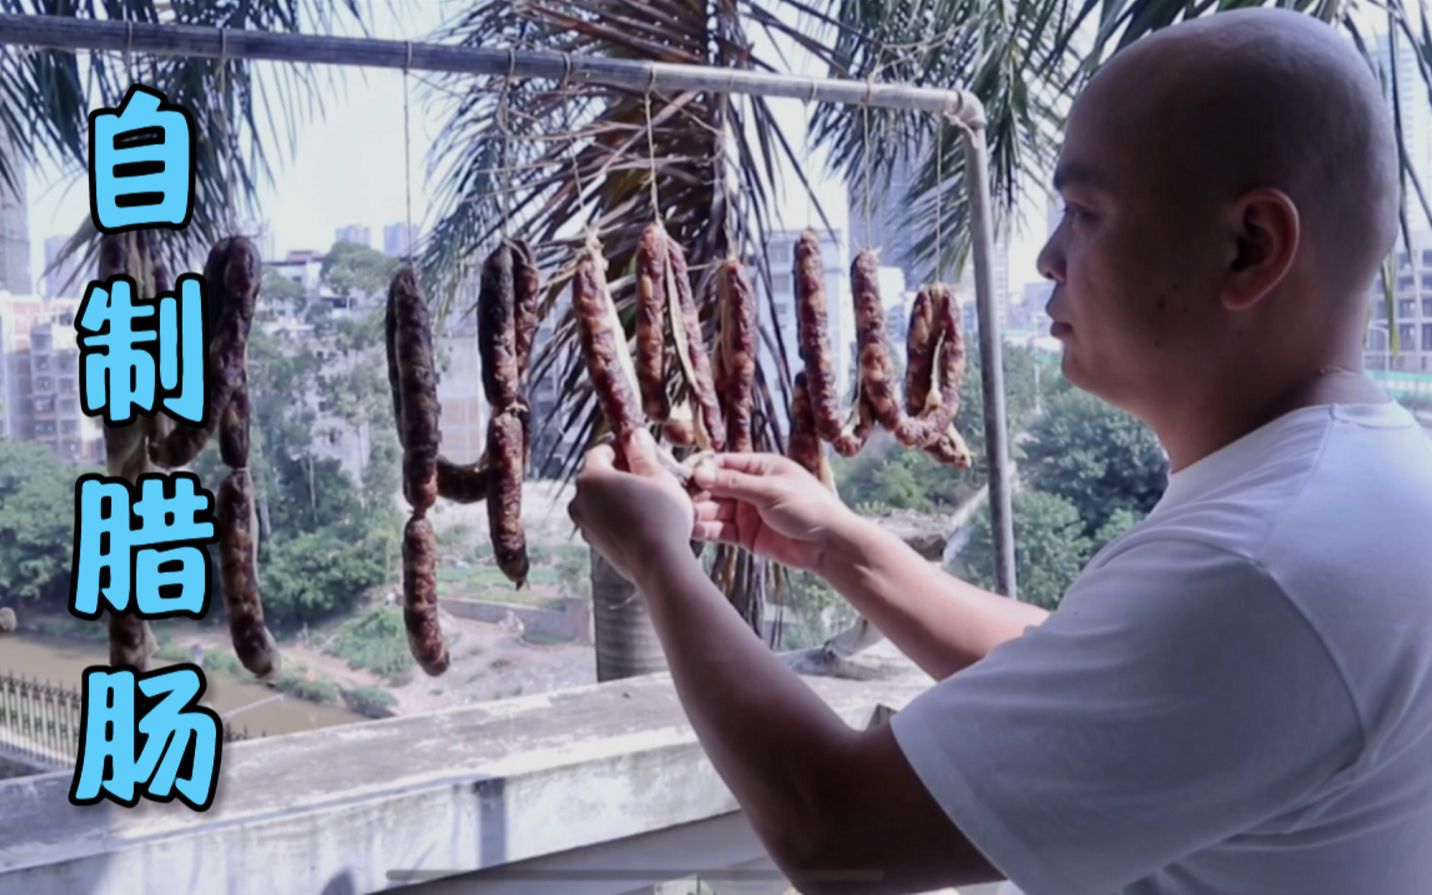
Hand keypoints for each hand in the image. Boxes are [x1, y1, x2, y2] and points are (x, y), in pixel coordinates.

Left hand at [569, 429, 696, 585]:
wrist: (658, 563)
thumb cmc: (661, 516)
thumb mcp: (658, 476)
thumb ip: (642, 454)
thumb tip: (635, 436)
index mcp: (591, 478)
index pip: (599, 452)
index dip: (618, 448)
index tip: (637, 452)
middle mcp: (579, 500)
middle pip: (596, 477)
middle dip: (617, 472)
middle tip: (645, 475)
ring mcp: (584, 525)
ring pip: (598, 501)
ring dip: (616, 496)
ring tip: (645, 499)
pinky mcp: (594, 544)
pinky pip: (602, 521)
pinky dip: (615, 516)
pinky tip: (640, 520)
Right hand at [689, 452, 857, 572]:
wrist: (829, 545)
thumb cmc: (808, 508)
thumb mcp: (770, 490)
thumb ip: (734, 484)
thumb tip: (701, 473)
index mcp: (759, 467)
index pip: (723, 464)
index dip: (703, 470)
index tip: (685, 477)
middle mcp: (750, 488)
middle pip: (715, 488)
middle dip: (698, 494)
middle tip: (679, 501)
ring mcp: (747, 512)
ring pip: (715, 510)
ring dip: (700, 513)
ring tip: (684, 517)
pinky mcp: (746, 535)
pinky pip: (721, 530)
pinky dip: (707, 530)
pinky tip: (694, 530)